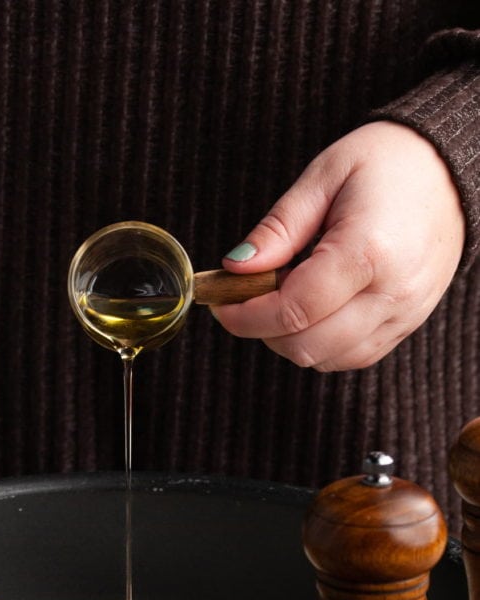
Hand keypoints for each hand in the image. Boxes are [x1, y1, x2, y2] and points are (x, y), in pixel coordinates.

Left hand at [213, 121, 465, 370]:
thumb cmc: (390, 164)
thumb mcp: (324, 177)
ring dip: (290, 340)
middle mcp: (392, 293)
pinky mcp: (407, 326)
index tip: (221, 305)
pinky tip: (313, 311)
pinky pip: (352, 357)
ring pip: (327, 359)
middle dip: (263, 331)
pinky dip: (321, 344)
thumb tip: (235, 269)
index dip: (247, 316)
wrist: (452, 171)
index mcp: (369, 251)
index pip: (293, 310)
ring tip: (284, 298)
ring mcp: (404, 315)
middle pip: (306, 345)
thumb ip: (278, 229)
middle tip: (246, 301)